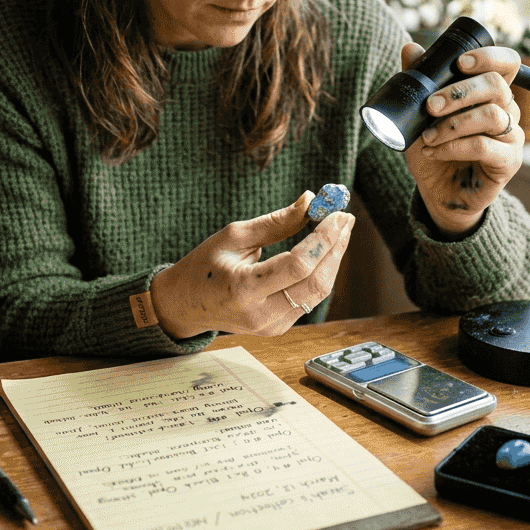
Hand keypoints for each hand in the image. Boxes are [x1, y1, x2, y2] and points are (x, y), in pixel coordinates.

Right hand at [151, 192, 355, 338]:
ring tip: (339, 230)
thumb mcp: (233, 236)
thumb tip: (309, 201)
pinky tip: (324, 251)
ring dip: (333, 259)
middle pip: (316, 282)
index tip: (337, 214)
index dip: (323, 239)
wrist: (184, 306)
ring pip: (318, 293)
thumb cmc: (204, 266)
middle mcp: (260, 314)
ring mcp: (271, 326)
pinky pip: (308, 299)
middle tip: (344, 218)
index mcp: (244, 289)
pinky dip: (321, 273)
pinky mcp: (278, 328)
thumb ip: (275, 223)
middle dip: (335, 247)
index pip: (298, 265)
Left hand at [401, 42, 523, 237]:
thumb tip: (410, 48)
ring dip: (452, 124)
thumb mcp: (420, 115)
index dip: (489, 57)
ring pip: (492, 115)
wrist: (438, 192)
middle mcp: (507, 110)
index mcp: (491, 94)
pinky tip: (434, 152)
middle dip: (459, 92)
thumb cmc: (434, 150)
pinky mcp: (508, 161)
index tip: (460, 62)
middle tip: (430, 106)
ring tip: (427, 136)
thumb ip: (419, 82)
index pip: (507, 64)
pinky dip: (454, 147)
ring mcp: (511, 136)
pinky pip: (485, 146)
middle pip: (497, 85)